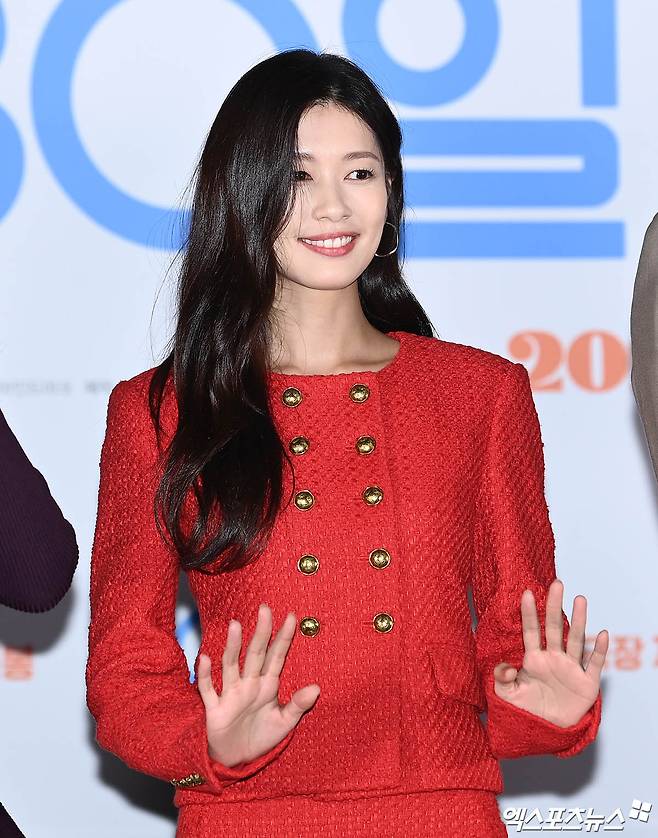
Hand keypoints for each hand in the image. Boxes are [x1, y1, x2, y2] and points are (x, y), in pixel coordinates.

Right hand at [196, 603, 320, 767]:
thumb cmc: (261, 736)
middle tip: (265, 608)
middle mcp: (249, 684)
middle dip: (261, 632)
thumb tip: (317, 687)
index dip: (283, 637)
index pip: (276, 656)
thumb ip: (298, 705)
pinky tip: (205, 658)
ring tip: (235, 625)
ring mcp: (231, 694)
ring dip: (233, 646)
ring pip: (231, 665)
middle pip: (255, 653)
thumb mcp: (284, 723)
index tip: (292, 617)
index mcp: (267, 685)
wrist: (236, 760)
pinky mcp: (215, 708)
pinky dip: (205, 674)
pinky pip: (208, 689)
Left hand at [492, 578, 607, 726]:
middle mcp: (553, 659)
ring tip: (580, 599)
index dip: (529, 614)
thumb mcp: (507, 695)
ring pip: (575, 640)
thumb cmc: (526, 710)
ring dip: (579, 621)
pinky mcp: (586, 683)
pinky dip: (598, 650)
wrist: (547, 731)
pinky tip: (601, 634)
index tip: (526, 593)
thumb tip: (505, 665)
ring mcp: (570, 669)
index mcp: (533, 660)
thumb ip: (502, 679)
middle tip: (556, 584)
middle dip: (554, 606)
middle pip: (555, 628)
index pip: (531, 632)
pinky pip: (594, 664)